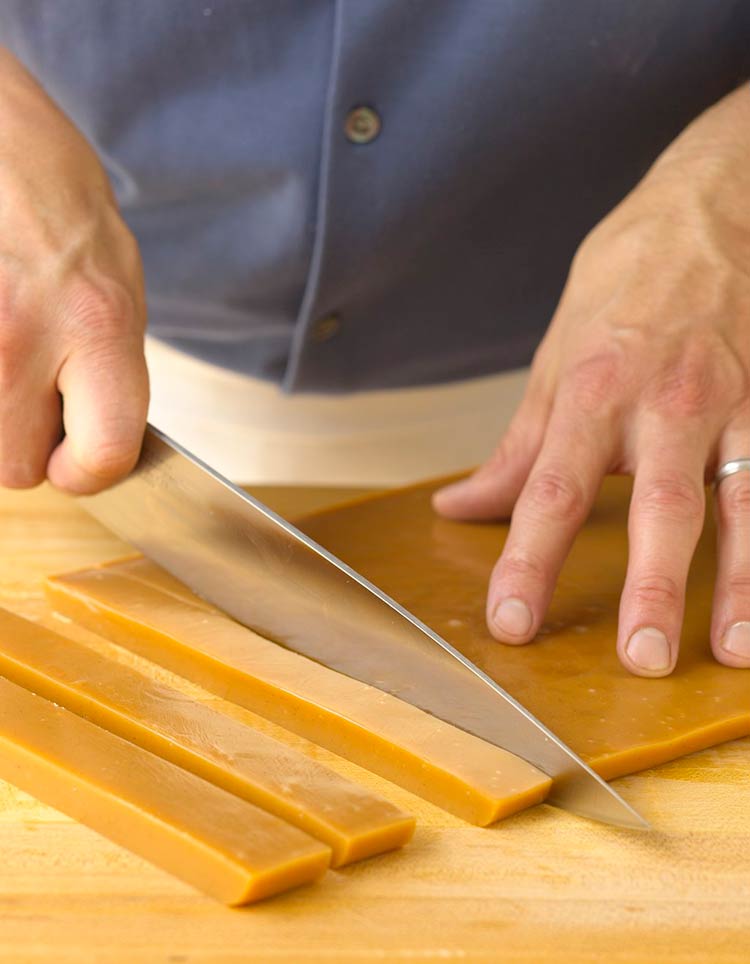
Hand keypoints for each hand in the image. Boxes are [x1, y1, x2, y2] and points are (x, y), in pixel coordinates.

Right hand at [0, 48, 147, 493]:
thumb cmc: (53, 194)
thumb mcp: (117, 278)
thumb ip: (110, 366)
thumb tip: (98, 439)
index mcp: (99, 323)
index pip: (105, 454)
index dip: (88, 471)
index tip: (75, 461)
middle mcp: (23, 335)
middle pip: (13, 469)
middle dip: (22, 444)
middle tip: (24, 393)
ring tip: (2, 345)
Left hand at [434, 84, 749, 676]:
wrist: (718, 203)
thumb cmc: (625, 283)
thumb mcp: (555, 354)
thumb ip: (517, 445)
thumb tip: (461, 506)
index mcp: (593, 394)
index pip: (551, 493)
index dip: (529, 562)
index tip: (512, 623)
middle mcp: (666, 405)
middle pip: (658, 508)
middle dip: (651, 588)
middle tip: (640, 661)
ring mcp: (736, 404)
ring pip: (744, 504)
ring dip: (742, 585)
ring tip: (732, 655)